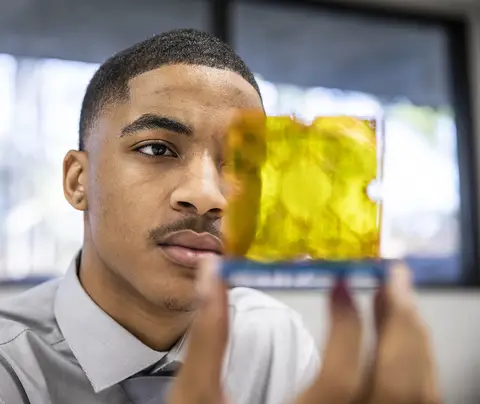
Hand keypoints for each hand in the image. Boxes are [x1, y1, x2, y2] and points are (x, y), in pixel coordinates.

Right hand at [167, 258, 440, 403]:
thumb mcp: (198, 398)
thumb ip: (207, 337)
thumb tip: (211, 275)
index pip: (339, 377)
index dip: (347, 322)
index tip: (339, 283)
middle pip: (396, 385)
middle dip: (399, 322)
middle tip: (389, 278)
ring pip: (416, 397)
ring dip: (412, 341)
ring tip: (396, 300)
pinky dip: (415, 366)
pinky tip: (397, 341)